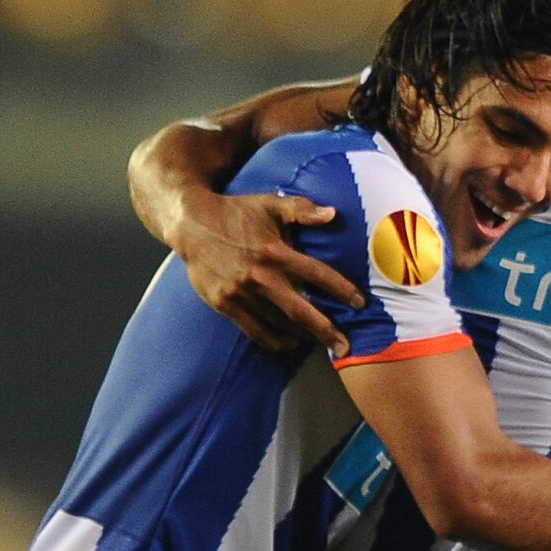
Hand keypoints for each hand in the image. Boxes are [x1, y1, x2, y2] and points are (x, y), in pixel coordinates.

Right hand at [174, 192, 362, 353]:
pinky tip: (290, 343)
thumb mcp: (269, 204)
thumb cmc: (236, 212)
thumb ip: (301, 209)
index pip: (317, 274)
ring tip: (323, 344)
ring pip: (278, 324)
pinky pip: (254, 329)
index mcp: (274, 251)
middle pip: (300, 310)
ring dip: (303, 337)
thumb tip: (333, 214)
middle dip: (326, 330)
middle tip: (346, 346)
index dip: (341, 290)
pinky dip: (274, 340)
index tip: (360, 303)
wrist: (190, 223)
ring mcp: (240, 293)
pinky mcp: (224, 304)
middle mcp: (259, 276)